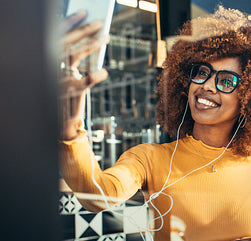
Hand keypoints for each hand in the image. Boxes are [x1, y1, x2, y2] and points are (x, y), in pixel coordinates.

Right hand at [59, 10, 108, 139]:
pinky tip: (104, 71)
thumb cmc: (63, 94)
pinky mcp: (72, 92)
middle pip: (68, 43)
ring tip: (106, 38)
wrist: (58, 119)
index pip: (58, 36)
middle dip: (85, 31)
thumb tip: (89, 39)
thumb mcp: (64, 74)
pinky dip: (95, 75)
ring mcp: (60, 78)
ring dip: (92, 45)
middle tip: (100, 23)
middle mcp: (51, 67)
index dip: (71, 23)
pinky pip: (85, 81)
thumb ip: (72, 58)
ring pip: (76, 56)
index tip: (84, 12)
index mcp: (46, 59)